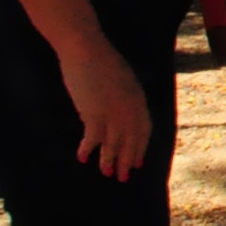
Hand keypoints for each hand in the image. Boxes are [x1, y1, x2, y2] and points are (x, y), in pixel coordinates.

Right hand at [60, 40, 153, 181]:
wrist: (85, 48)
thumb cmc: (99, 58)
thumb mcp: (121, 77)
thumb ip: (124, 95)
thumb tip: (118, 109)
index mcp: (138, 99)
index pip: (143, 130)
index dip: (140, 149)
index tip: (138, 163)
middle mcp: (130, 110)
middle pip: (130, 142)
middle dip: (127, 161)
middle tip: (123, 178)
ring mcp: (113, 113)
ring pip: (114, 144)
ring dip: (109, 161)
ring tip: (106, 173)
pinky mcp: (95, 114)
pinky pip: (92, 139)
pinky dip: (87, 149)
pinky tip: (82, 158)